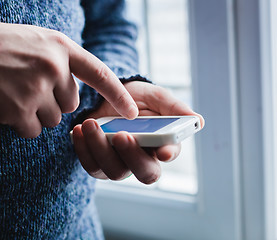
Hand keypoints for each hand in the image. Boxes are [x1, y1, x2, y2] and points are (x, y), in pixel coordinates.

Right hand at [0, 20, 137, 137]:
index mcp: (61, 47)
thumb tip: (74, 95)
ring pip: (52, 120)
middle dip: (53, 102)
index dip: (117, 95)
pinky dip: (21, 124)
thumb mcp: (39, 42)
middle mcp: (54, 67)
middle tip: (29, 87)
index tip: (132, 113)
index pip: (99, 74)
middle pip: (70, 105)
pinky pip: (33, 130)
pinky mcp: (19, 109)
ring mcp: (37, 88)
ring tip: (14, 92)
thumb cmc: (3, 46)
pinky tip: (7, 106)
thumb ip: (61, 62)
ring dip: (36, 113)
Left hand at [72, 81, 204, 183]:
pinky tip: (78, 130)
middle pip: (144, 173)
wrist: (105, 97)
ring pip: (114, 171)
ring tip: (90, 124)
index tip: (162, 150)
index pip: (169, 155)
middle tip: (121, 135)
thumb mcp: (154, 96)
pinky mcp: (98, 163)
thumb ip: (173, 107)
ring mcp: (119, 163)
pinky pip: (91, 166)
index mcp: (161, 143)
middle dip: (132, 156)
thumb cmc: (134, 97)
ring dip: (101, 149)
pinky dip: (83, 149)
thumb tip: (198, 120)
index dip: (167, 154)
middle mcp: (142, 157)